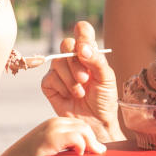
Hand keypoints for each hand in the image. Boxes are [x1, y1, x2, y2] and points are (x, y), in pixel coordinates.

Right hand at [3, 116, 105, 155]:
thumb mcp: (53, 150)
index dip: (90, 137)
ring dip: (90, 143)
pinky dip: (81, 146)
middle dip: (93, 139)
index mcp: (55, 124)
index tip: (96, 149)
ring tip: (92, 154)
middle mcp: (54, 123)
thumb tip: (86, 151)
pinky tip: (79, 154)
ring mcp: (52, 128)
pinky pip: (76, 138)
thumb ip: (66, 147)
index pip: (79, 125)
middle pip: (83, 126)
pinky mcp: (51, 138)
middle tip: (100, 152)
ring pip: (82, 130)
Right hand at [41, 21, 121, 140]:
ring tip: (80, 92)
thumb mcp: (106, 79)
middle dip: (76, 63)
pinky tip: (70, 96)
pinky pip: (49, 77)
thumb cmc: (104, 100)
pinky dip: (62, 87)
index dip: (82, 33)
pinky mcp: (49, 85)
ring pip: (57, 62)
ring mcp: (60, 71)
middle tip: (85, 78)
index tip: (85, 47)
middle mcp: (73, 59)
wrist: (96, 123)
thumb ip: (96, 61)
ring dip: (70, 79)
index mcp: (88, 53)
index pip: (82, 31)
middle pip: (66, 44)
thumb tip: (82, 48)